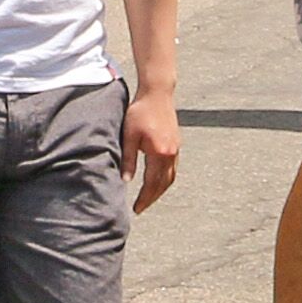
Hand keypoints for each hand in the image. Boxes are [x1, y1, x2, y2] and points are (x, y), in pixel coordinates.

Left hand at [123, 87, 182, 211]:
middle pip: (164, 184)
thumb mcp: (129, 136)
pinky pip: (173, 168)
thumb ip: (128, 159)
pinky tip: (157, 180)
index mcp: (159, 153)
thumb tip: (125, 181)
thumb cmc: (140, 112)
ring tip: (148, 198)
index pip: (152, 183)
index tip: (136, 209)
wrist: (157, 93)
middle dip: (152, 198)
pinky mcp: (176, 143)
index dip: (144, 198)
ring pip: (171, 177)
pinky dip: (165, 179)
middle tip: (141, 208)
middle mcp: (171, 153)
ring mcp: (176, 148)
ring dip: (160, 190)